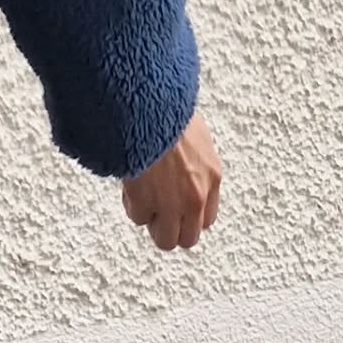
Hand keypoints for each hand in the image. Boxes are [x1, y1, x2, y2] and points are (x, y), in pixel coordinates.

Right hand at [121, 111, 221, 250]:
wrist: (146, 102)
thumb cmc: (166, 108)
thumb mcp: (195, 135)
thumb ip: (194, 164)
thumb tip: (181, 173)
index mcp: (212, 177)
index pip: (206, 220)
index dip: (187, 217)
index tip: (175, 208)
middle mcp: (196, 196)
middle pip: (188, 239)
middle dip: (171, 228)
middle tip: (156, 210)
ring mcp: (172, 202)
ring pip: (164, 239)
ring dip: (151, 221)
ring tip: (141, 195)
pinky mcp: (146, 201)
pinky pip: (138, 217)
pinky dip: (132, 204)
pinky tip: (130, 183)